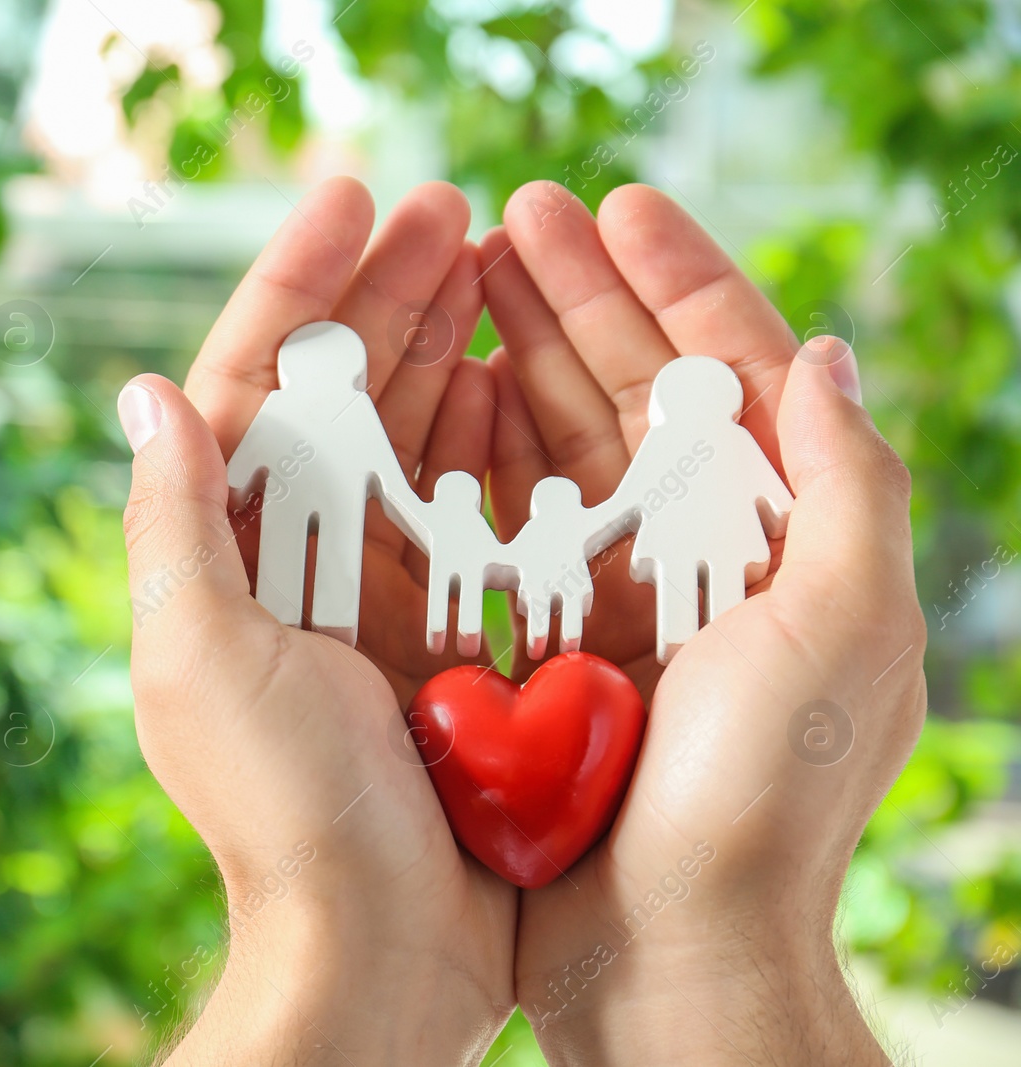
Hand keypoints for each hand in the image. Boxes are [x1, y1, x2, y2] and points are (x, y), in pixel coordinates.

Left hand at [119, 178, 516, 1063]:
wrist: (377, 952)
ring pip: (409, 436)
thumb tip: (145, 389)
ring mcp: (370, 589)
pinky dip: (496, 440)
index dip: (295, 281)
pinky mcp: (442, 631)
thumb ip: (176, 526)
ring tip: (495, 265)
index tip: (354, 199)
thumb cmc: (284, 814)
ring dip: (447, 345)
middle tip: (452, 210)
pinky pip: (469, 510)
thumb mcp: (206, 662)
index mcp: (226, 549)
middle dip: (387, 293)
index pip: (250, 381)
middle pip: (339, 391)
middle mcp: (292, 557)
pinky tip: (530, 378)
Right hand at [480, 181, 924, 1063]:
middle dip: (578, 296)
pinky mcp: (553, 640)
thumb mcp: (845, 630)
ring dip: (520, 355)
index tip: (613, 207)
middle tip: (509, 216)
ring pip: (568, 443)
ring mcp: (627, 593)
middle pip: (640, 389)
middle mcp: (710, 552)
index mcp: (787, 533)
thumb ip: (849, 487)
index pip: (736, 368)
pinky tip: (438, 400)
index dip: (679, 277)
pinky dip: (480, 455)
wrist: (673, 954)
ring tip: (462, 280)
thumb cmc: (766, 803)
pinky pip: (514, 523)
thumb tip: (822, 353)